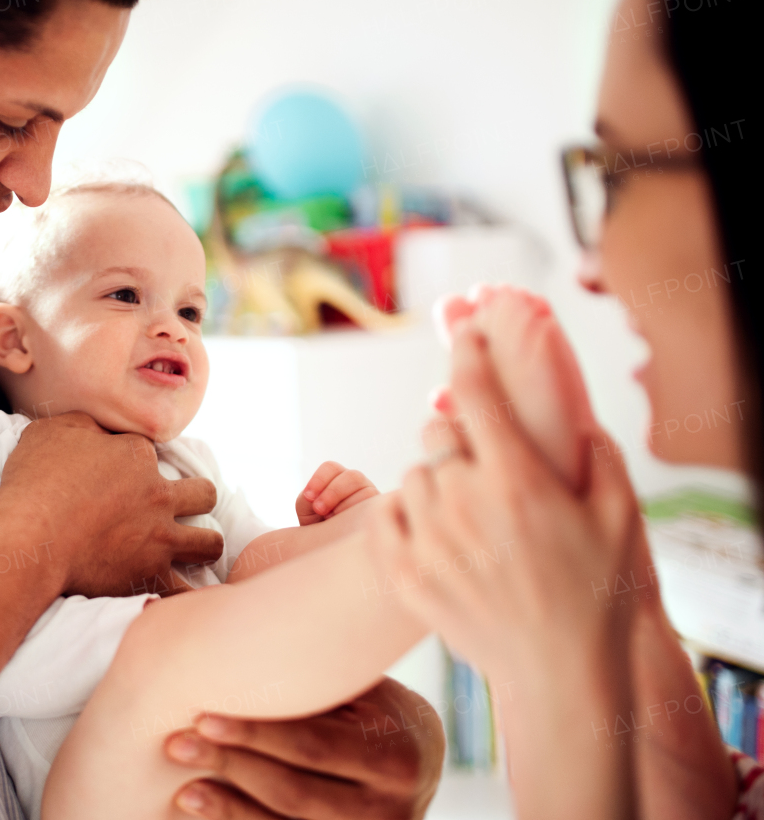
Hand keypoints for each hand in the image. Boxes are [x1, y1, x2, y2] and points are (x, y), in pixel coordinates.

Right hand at [0, 411, 222, 597]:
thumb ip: (83, 425)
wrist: (30, 535)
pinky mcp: (151, 575)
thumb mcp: (51, 430)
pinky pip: (186, 591)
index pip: (153, 453)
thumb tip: (96, 430)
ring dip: (201, 545)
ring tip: (186, 553)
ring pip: (210, 542)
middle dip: (196, 501)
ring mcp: (160, 537)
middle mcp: (158, 494)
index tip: (120, 477)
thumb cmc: (34, 481)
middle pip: (204, 494)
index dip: (138, 463)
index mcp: (137, 455)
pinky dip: (185, 593)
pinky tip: (178, 593)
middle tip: (172, 512)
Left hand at [165, 678, 443, 818]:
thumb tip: (184, 613)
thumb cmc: (372, 706)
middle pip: (295, 791)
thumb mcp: (359, 685)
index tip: (201, 717)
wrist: (419, 761)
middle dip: (231, 767)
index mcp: (395, 752)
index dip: (255, 735)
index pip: (313, 745)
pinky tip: (207, 814)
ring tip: (183, 792)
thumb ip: (305, 666)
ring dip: (229, 811)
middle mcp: (389, 806)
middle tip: (177, 746)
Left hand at [296, 461, 377, 525]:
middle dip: (333, 492)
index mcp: (335, 476)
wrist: (326, 541)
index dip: (319, 479)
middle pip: (352, 476)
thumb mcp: (306, 509)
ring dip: (345, 505)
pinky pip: (373, 505)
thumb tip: (315, 498)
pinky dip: (357, 513)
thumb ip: (307, 499)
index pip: (331, 468)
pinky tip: (346, 522)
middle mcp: (355, 482)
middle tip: (319, 509)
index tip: (308, 496)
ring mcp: (369, 493)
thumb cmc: (315, 521)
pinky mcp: (377, 508)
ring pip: (365, 489)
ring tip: (331, 519)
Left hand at [373, 326, 646, 680]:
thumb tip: (574, 415)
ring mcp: (428, 537)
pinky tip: (434, 533)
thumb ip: (597, 454)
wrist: (557, 671)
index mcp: (516, 478)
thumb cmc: (595, 593)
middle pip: (436, 431)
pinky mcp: (403, 571)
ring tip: (469, 518)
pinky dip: (403, 515)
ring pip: (412, 475)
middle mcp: (464, 501)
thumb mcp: (619, 516)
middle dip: (460, 439)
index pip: (477, 391)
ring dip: (435, 483)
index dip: (469, 352)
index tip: (466, 332)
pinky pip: (385, 515)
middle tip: (485, 471)